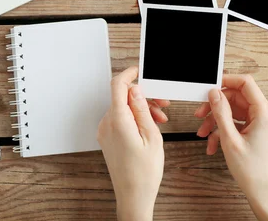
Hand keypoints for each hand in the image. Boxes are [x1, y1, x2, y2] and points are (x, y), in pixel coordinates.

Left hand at [98, 66, 169, 220]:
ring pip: (123, 108)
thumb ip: (142, 110)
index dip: (129, 74)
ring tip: (159, 119)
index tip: (140, 70)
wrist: (133, 196)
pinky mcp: (107, 138)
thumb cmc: (144, 173)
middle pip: (123, 97)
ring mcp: (105, 131)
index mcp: (118, 121)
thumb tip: (136, 90)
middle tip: (162, 103)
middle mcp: (107, 124)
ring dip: (141, 108)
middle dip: (143, 96)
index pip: (117, 85)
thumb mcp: (152, 136)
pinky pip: (120, 119)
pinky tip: (148, 127)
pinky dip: (134, 118)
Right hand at [195, 75, 267, 220]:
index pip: (245, 84)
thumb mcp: (230, 139)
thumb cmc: (252, 170)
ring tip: (203, 134)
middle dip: (216, 107)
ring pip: (234, 111)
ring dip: (216, 121)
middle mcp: (267, 114)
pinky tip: (212, 144)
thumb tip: (214, 93)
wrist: (264, 192)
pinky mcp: (258, 130)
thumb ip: (221, 112)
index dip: (226, 81)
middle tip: (199, 115)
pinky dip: (224, 130)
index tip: (210, 86)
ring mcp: (263, 123)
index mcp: (265, 113)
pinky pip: (238, 123)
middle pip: (236, 98)